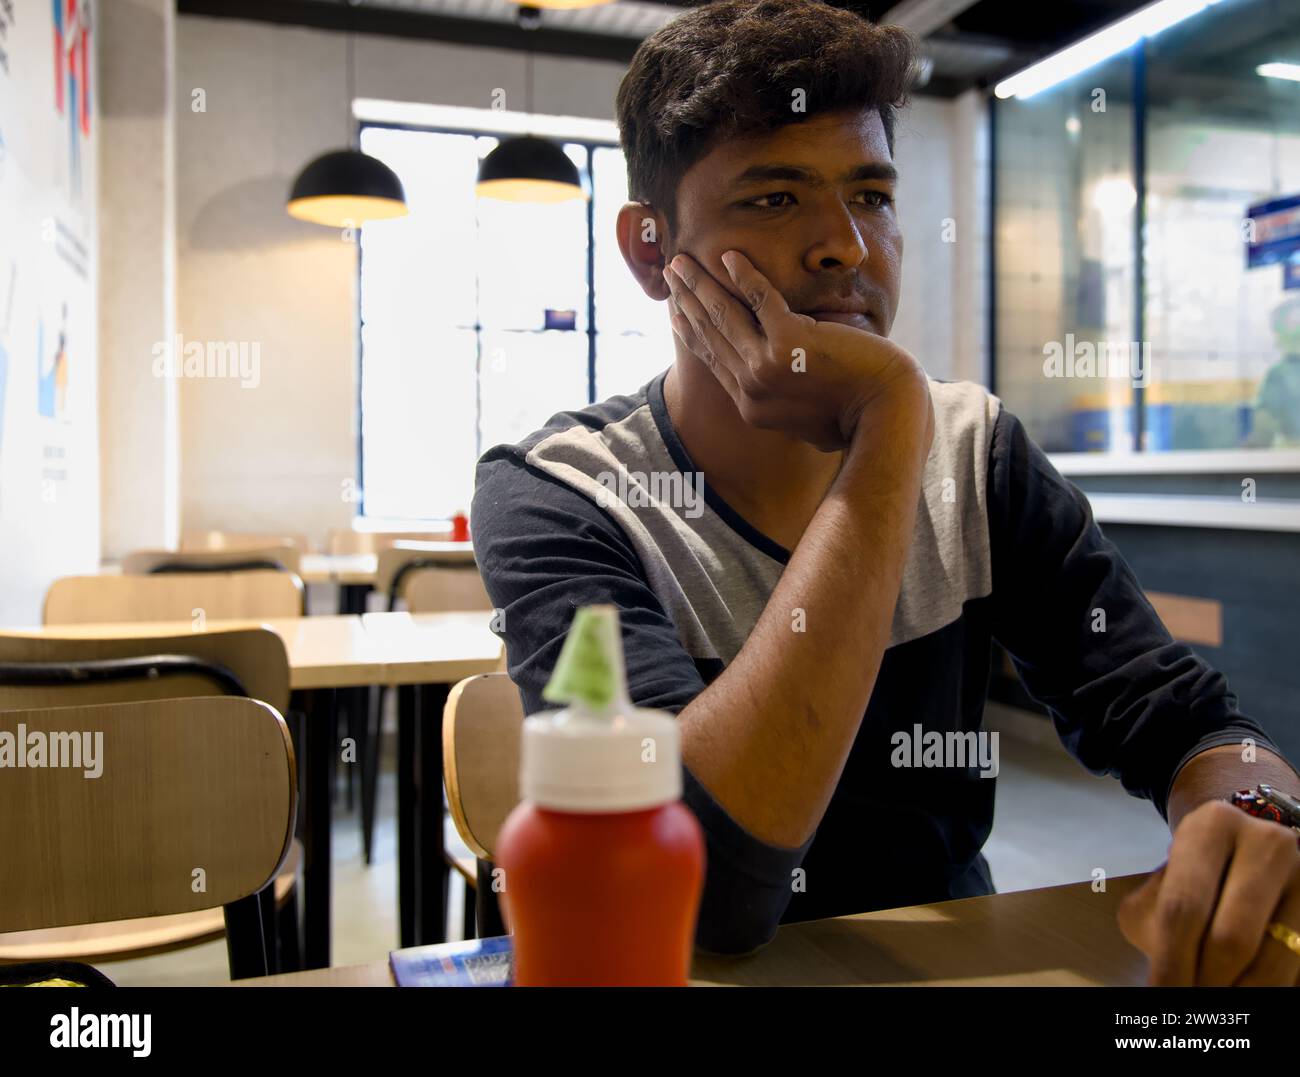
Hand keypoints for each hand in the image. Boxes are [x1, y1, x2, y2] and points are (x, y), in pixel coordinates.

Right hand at [663, 251, 930, 453]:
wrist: (886, 415)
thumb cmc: (860, 421)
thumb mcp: (811, 425)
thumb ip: (791, 409)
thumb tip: (792, 406)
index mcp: (753, 407)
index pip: (714, 360)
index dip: (691, 331)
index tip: (675, 311)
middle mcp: (751, 388)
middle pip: (710, 334)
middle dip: (686, 300)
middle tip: (671, 275)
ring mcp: (766, 366)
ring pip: (723, 315)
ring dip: (699, 283)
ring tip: (682, 261)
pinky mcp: (790, 341)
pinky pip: (759, 298)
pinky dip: (743, 273)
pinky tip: (729, 255)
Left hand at [1117, 799, 1299, 984]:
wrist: (1241, 851)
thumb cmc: (1191, 876)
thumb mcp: (1159, 888)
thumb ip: (1156, 924)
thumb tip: (1171, 979)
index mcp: (1212, 828)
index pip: (1184, 908)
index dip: (1171, 961)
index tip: (1161, 995)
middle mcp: (1267, 843)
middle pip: (1233, 937)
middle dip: (1208, 981)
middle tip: (1192, 1003)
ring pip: (1274, 958)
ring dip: (1242, 991)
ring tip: (1218, 1002)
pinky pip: (1298, 963)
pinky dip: (1271, 985)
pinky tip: (1245, 988)